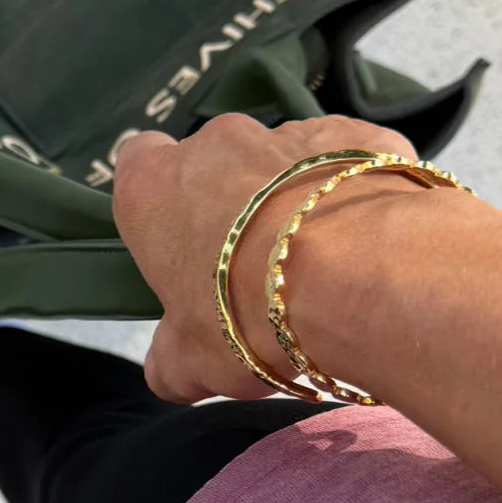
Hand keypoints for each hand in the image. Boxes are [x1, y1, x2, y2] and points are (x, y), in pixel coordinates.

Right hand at [112, 113, 418, 402]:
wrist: (360, 279)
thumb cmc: (250, 317)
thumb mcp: (191, 364)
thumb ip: (169, 360)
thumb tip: (168, 371)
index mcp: (153, 188)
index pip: (136, 164)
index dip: (159, 203)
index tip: (181, 244)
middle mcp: (214, 143)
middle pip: (214, 165)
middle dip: (231, 205)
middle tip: (254, 269)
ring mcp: (288, 131)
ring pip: (282, 163)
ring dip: (292, 199)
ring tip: (322, 262)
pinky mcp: (355, 134)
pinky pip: (346, 161)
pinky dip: (353, 191)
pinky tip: (365, 240)